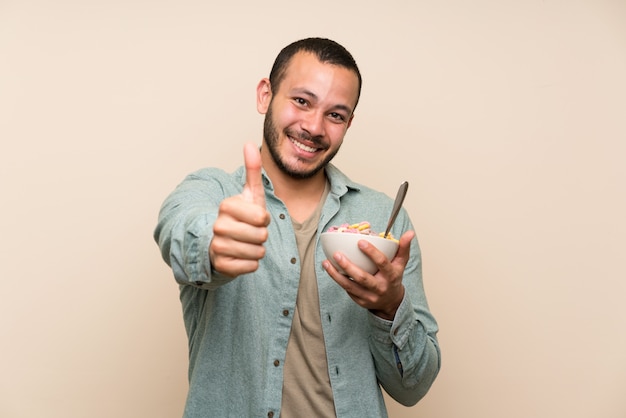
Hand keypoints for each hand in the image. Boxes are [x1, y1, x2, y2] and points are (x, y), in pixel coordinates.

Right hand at [209, 143, 270, 276]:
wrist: (221, 242)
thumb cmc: (241, 216)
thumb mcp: (250, 193)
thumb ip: (252, 170)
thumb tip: (249, 143)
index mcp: (226, 206)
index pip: (261, 216)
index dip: (264, 219)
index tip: (255, 217)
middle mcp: (218, 225)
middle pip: (261, 236)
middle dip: (262, 235)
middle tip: (251, 232)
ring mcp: (217, 246)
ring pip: (257, 252)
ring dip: (257, 249)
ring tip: (246, 243)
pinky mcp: (221, 265)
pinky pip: (251, 266)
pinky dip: (252, 263)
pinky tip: (242, 256)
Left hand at [322, 230, 414, 319]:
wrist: (391, 303)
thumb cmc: (394, 278)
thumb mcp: (401, 264)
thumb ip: (403, 248)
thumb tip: (410, 233)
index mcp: (391, 276)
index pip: (382, 263)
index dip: (372, 253)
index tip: (360, 242)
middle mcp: (380, 288)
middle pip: (363, 278)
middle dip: (349, 266)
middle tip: (337, 254)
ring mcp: (369, 297)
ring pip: (350, 286)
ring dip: (336, 275)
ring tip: (326, 263)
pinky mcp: (360, 302)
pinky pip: (347, 290)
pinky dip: (337, 280)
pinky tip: (330, 269)